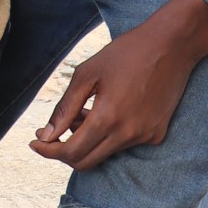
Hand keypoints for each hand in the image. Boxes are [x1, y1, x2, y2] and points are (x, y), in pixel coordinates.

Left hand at [30, 0, 207, 170]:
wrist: (172, 45)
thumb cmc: (126, 53)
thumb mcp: (87, 73)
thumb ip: (65, 107)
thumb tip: (46, 135)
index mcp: (109, 118)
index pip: (71, 152)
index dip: (48, 151)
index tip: (35, 141)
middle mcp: (129, 134)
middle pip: (86, 161)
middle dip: (63, 150)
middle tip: (50, 132)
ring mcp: (146, 136)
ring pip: (104, 153)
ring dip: (86, 140)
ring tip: (81, 113)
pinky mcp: (157, 134)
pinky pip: (123, 145)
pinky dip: (107, 135)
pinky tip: (104, 112)